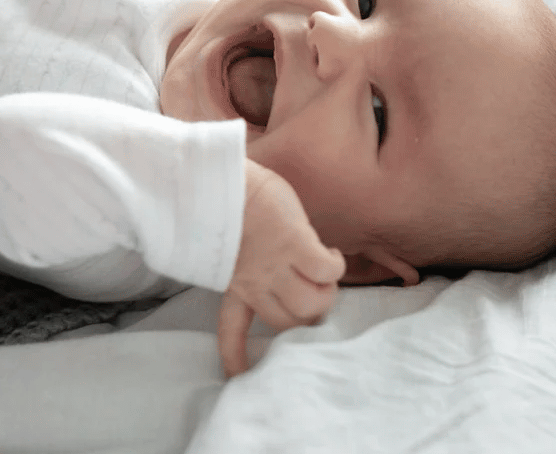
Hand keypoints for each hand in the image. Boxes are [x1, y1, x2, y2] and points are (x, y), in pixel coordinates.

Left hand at [217, 160, 345, 377]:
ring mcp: (276, 267)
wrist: (219, 178)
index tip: (238, 377)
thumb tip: (282, 270)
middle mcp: (255, 283)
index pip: (231, 331)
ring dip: (326, 291)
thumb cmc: (224, 202)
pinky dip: (335, 266)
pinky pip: (329, 273)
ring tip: (325, 271)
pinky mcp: (296, 246)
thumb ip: (250, 263)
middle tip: (315, 288)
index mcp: (233, 284)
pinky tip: (331, 252)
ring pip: (314, 305)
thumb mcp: (229, 243)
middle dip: (309, 313)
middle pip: (290, 325)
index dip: (236, 358)